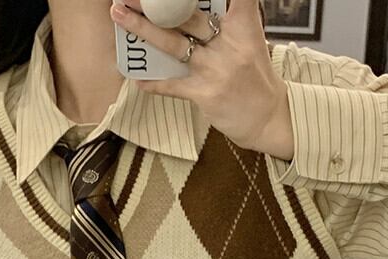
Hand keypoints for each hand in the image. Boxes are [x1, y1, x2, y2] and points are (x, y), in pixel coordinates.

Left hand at [110, 0, 293, 158]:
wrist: (268, 118)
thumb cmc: (255, 77)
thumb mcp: (249, 40)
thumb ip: (228, 20)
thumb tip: (187, 11)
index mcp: (243, 25)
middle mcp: (228, 43)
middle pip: (187, 14)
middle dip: (156, 2)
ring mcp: (215, 70)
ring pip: (173, 44)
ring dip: (143, 29)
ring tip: (119, 16)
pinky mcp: (205, 95)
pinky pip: (172, 86)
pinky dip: (154, 83)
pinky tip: (136, 79)